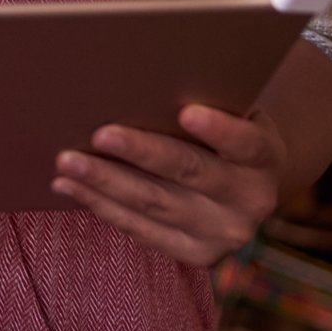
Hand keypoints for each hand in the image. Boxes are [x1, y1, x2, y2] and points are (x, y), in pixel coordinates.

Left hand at [52, 105, 287, 265]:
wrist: (243, 183)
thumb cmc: (222, 127)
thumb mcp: (229, 109)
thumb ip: (201, 96)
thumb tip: (140, 76)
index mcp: (265, 157)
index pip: (245, 143)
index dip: (219, 130)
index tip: (187, 111)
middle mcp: (251, 200)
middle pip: (189, 172)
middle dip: (139, 152)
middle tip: (99, 134)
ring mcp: (224, 233)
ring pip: (155, 204)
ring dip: (105, 182)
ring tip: (67, 161)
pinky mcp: (197, 254)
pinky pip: (142, 230)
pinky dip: (102, 206)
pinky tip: (70, 185)